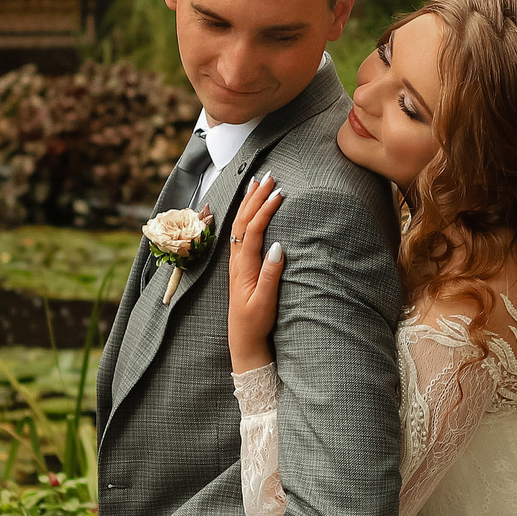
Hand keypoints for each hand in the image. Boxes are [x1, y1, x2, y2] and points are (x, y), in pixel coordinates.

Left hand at [226, 173, 286, 373]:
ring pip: (240, 224)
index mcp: (244, 267)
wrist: (242, 339)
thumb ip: (271, 274)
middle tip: (268, 176)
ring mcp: (237, 262)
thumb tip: (279, 246)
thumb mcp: (265, 302)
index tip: (278, 193)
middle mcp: (237, 261)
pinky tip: (250, 208)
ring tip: (258, 183)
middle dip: (255, 197)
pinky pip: (241, 232)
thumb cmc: (255, 322)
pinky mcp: (240, 265)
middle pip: (244, 221)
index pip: (253, 230)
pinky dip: (247, 215)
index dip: (265, 210)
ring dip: (249, 202)